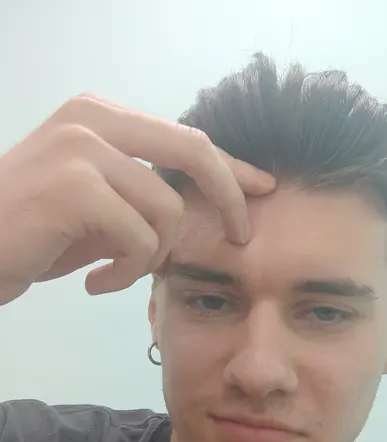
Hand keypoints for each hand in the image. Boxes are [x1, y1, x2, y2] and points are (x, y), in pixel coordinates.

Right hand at [0, 94, 275, 304]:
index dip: (231, 166)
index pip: (184, 138)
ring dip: (152, 257)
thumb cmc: (30, 233)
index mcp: (101, 118)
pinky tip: (96, 285)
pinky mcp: (76, 186)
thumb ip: (142, 199)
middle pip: (194, 153)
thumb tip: (201, 209)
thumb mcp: (96, 210)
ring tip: (117, 274)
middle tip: (241, 238)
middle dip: (229, 197)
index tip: (263, 187)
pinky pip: (139, 240)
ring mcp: (83, 148)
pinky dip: (127, 273)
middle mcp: (94, 121)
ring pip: (167, 211)